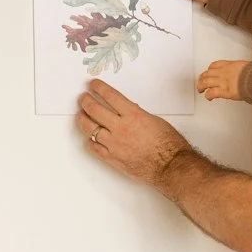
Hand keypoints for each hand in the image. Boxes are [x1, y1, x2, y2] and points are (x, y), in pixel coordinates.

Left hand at [75, 80, 190, 186]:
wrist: (170, 166)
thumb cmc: (168, 145)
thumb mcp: (155, 121)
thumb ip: (137, 115)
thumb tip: (127, 111)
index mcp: (133, 115)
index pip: (110, 96)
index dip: (99, 88)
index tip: (93, 84)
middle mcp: (121, 128)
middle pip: (95, 110)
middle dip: (86, 101)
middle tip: (83, 98)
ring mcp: (114, 144)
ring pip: (89, 128)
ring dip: (82, 119)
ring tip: (81, 115)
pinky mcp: (112, 158)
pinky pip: (94, 147)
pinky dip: (90, 141)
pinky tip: (90, 138)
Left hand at [197, 60, 247, 100]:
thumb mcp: (246, 66)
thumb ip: (241, 70)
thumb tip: (244, 72)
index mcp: (229, 65)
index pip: (214, 65)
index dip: (209, 70)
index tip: (208, 73)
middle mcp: (223, 72)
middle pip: (207, 74)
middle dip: (202, 78)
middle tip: (200, 82)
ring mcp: (223, 81)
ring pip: (206, 82)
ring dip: (201, 86)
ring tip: (200, 90)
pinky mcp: (224, 91)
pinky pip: (211, 93)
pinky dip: (208, 95)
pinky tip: (208, 98)